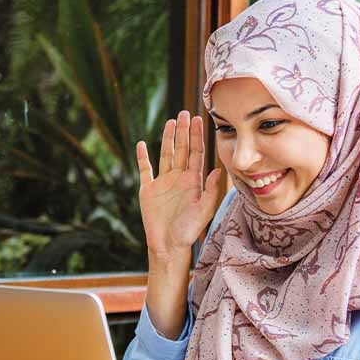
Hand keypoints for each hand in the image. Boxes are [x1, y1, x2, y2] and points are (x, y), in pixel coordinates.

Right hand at [136, 110, 222, 261]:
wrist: (169, 246)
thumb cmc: (189, 231)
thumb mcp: (204, 210)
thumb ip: (211, 190)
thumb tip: (218, 169)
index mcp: (193, 181)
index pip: (196, 153)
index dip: (197, 136)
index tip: (199, 119)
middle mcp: (179, 178)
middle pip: (182, 149)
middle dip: (183, 131)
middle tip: (184, 112)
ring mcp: (163, 182)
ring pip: (165, 154)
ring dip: (167, 138)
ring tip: (170, 121)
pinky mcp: (148, 190)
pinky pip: (145, 170)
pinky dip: (142, 157)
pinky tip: (141, 144)